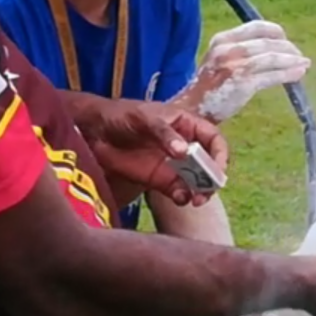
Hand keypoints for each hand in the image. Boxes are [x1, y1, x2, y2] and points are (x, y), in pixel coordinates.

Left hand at [74, 98, 228, 207]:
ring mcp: (173, 165)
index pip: (214, 140)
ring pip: (197, 181)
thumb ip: (164, 133)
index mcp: (187, 125)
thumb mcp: (144, 118)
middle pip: (209, 164)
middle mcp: (184, 146)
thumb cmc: (122, 115)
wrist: (95, 131)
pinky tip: (180, 198)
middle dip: (212, 179)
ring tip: (196, 200)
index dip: (220, 154)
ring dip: (201, 192)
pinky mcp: (159, 180)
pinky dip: (183, 197)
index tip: (217, 169)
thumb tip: (183, 151)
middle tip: (207, 192)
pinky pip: (178, 191)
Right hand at [173, 21, 311, 123]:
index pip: (256, 27)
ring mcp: (235, 65)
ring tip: (304, 64)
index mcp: (222, 39)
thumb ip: (240, 50)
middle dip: (288, 48)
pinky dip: (288, 74)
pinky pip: (271, 75)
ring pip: (272, 57)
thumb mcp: (220, 59)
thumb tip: (272, 48)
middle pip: (267, 42)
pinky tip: (298, 74)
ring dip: (292, 60)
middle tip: (300, 55)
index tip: (285, 39)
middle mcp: (228, 48)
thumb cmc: (209, 87)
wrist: (193, 110)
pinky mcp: (243, 82)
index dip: (275, 31)